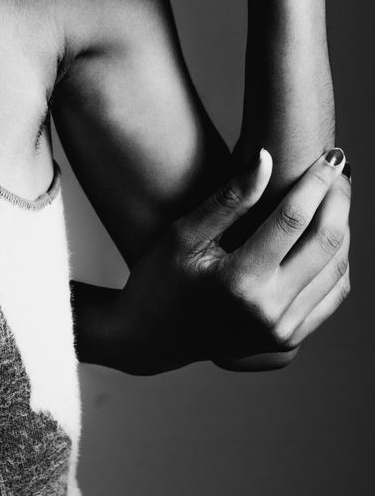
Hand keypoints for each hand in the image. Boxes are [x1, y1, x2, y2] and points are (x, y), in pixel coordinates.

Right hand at [106, 148, 350, 374]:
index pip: (293, 220)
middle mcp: (267, 310)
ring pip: (337, 269)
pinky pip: (332, 295)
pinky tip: (327, 235)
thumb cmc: (160, 279)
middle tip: (338, 170)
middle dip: (338, 200)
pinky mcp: (289, 340)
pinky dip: (338, 261)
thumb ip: (229, 199)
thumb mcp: (184, 234)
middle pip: (326, 243)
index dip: (316, 182)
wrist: (152, 337)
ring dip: (342, 227)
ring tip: (333, 197)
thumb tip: (266, 158)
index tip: (329, 155)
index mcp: (239, 281)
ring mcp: (282, 330)